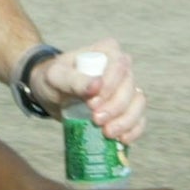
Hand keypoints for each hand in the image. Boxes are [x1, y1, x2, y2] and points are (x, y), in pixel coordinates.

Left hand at [29, 40, 146, 144]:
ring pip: (138, 103)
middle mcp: (121, 67)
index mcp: (107, 51)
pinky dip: (133, 130)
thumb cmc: (52, 79)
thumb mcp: (56, 77)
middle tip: (96, 120)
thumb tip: (97, 85)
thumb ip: (74, 79)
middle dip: (116, 107)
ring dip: (126, 121)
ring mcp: (126, 88)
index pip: (118, 66)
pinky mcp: (126, 108)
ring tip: (107, 133)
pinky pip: (139, 119)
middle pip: (130, 87)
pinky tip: (121, 139)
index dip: (110, 86)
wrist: (50, 94)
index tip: (92, 104)